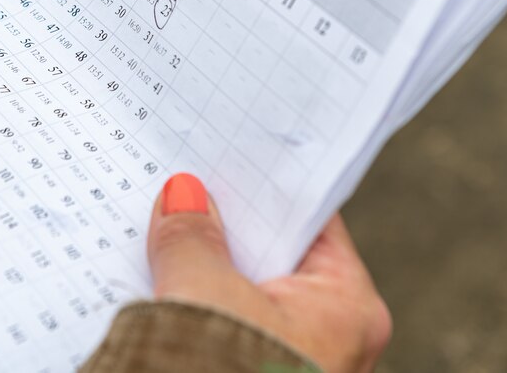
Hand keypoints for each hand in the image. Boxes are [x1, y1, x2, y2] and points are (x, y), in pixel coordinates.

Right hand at [149, 173, 391, 371]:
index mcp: (349, 308)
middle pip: (276, 260)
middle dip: (229, 231)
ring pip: (246, 298)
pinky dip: (198, 308)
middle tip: (186, 190)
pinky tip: (157, 286)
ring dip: (207, 272)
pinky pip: (227, 330)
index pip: (311, 222)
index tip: (231, 156)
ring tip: (162, 232)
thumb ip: (192, 236)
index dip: (268, 186)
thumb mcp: (203, 290)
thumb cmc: (222, 370)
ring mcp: (295, 366)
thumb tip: (184, 195)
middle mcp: (334, 341)